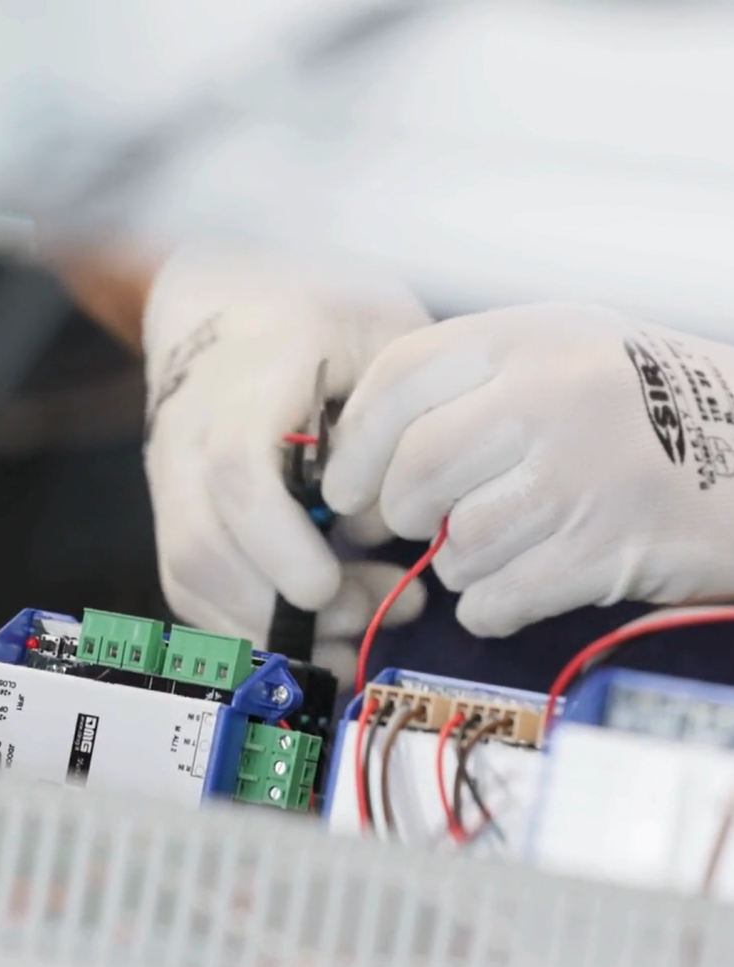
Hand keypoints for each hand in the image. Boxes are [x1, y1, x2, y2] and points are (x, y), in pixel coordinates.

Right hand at [142, 246, 432, 680]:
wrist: (237, 305)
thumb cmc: (327, 323)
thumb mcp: (381, 338)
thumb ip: (390, 425)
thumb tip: (374, 529)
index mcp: (249, 380)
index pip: (236, 467)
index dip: (275, 537)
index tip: (326, 584)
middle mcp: (192, 434)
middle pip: (203, 544)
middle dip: (286, 604)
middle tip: (379, 608)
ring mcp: (174, 476)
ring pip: (190, 576)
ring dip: (272, 628)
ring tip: (359, 627)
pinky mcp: (177, 511)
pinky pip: (191, 589)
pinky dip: (251, 630)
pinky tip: (319, 636)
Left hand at [323, 302, 733, 636]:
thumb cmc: (646, 403)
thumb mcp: (565, 349)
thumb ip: (473, 384)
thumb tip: (373, 453)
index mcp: (529, 338)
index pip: (399, 377)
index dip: (355, 440)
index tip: (344, 483)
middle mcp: (550, 397)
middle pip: (417, 469)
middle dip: (399, 511)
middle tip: (413, 522)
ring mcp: (580, 475)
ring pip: (458, 543)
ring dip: (457, 561)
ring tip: (492, 546)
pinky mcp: (604, 549)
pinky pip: (499, 596)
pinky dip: (491, 604)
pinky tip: (517, 584)